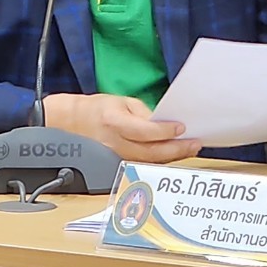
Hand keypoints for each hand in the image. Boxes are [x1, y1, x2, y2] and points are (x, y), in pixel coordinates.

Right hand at [43, 92, 202, 163]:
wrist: (72, 122)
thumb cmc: (96, 108)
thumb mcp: (120, 101)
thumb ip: (143, 113)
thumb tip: (165, 124)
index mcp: (114, 122)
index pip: (145, 131)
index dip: (165, 131)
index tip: (182, 127)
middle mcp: (116, 143)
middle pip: (151, 152)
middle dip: (176, 149)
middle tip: (194, 144)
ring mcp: (117, 157)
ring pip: (150, 161)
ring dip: (173, 157)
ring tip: (190, 149)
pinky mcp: (119, 164)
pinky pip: (144, 164)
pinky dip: (161, 160)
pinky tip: (173, 155)